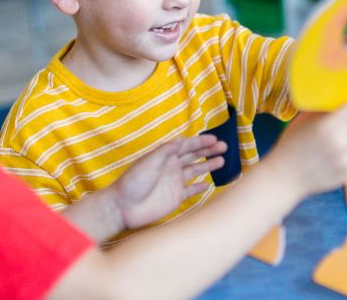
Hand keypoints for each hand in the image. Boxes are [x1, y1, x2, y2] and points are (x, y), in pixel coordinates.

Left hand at [110, 134, 226, 229]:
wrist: (123, 207)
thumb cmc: (133, 182)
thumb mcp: (148, 162)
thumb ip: (165, 152)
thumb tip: (181, 140)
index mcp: (165, 157)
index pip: (186, 146)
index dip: (200, 141)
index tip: (214, 139)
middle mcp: (172, 168)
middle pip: (194, 156)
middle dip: (208, 150)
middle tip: (224, 147)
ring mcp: (174, 183)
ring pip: (195, 171)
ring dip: (208, 165)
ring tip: (222, 161)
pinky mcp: (175, 198)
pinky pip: (191, 190)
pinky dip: (199, 187)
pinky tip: (208, 184)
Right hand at [270, 102, 346, 195]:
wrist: (285, 177)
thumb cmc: (291, 145)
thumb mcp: (304, 120)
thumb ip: (324, 112)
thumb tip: (340, 105)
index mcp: (333, 125)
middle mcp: (344, 142)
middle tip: (345, 129)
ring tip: (331, 148)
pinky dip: (344, 160)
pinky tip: (328, 161)